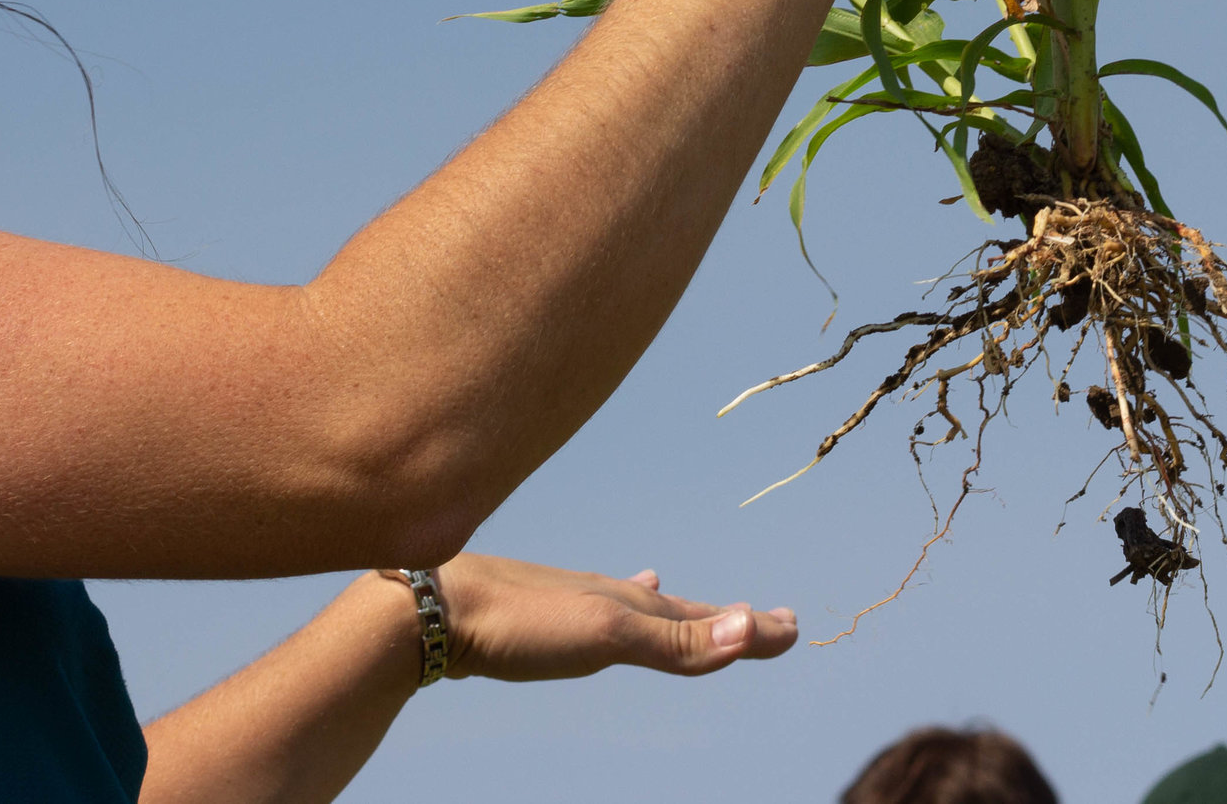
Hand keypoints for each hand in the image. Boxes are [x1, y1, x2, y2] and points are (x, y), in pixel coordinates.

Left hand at [433, 553, 796, 680]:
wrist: (433, 605)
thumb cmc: (520, 621)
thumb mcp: (608, 635)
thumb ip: (678, 640)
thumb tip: (754, 627)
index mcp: (630, 602)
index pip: (706, 619)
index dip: (749, 628)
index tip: (792, 628)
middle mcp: (608, 594)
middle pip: (679, 609)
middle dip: (722, 617)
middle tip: (765, 621)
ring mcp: (573, 600)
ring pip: (638, 604)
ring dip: (675, 608)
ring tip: (687, 595)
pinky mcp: (539, 613)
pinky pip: (597, 604)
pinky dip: (622, 599)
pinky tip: (619, 586)